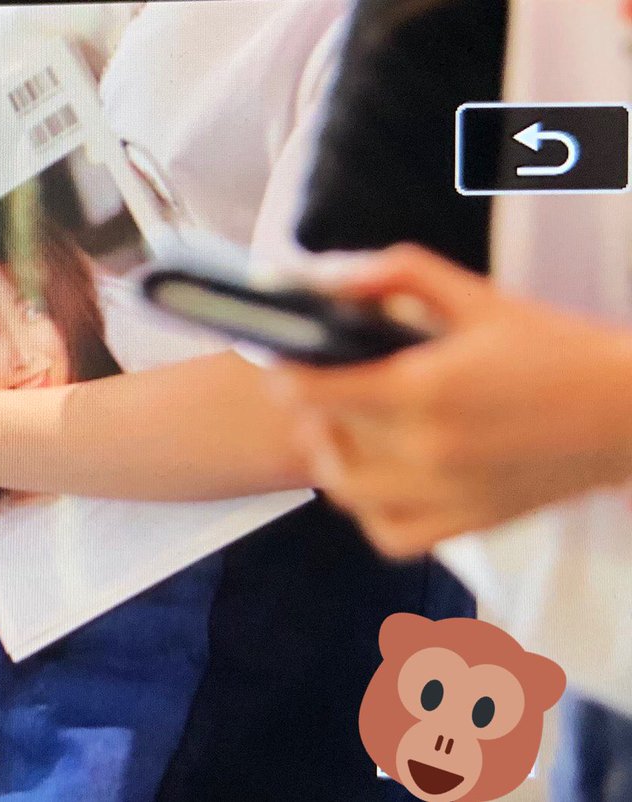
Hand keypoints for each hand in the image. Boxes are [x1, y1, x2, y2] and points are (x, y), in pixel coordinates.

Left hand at [269, 244, 631, 557]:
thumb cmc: (558, 348)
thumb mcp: (480, 297)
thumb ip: (398, 275)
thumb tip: (326, 276)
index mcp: (423, 388)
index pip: (310, 392)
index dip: (283, 374)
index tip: (281, 359)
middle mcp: (425, 450)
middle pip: (321, 438)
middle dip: (306, 409)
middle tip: (316, 385)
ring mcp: (444, 495)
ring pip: (344, 492)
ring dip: (330, 459)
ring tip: (343, 430)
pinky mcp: (467, 524)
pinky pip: (389, 534)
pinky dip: (370, 512)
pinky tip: (380, 479)